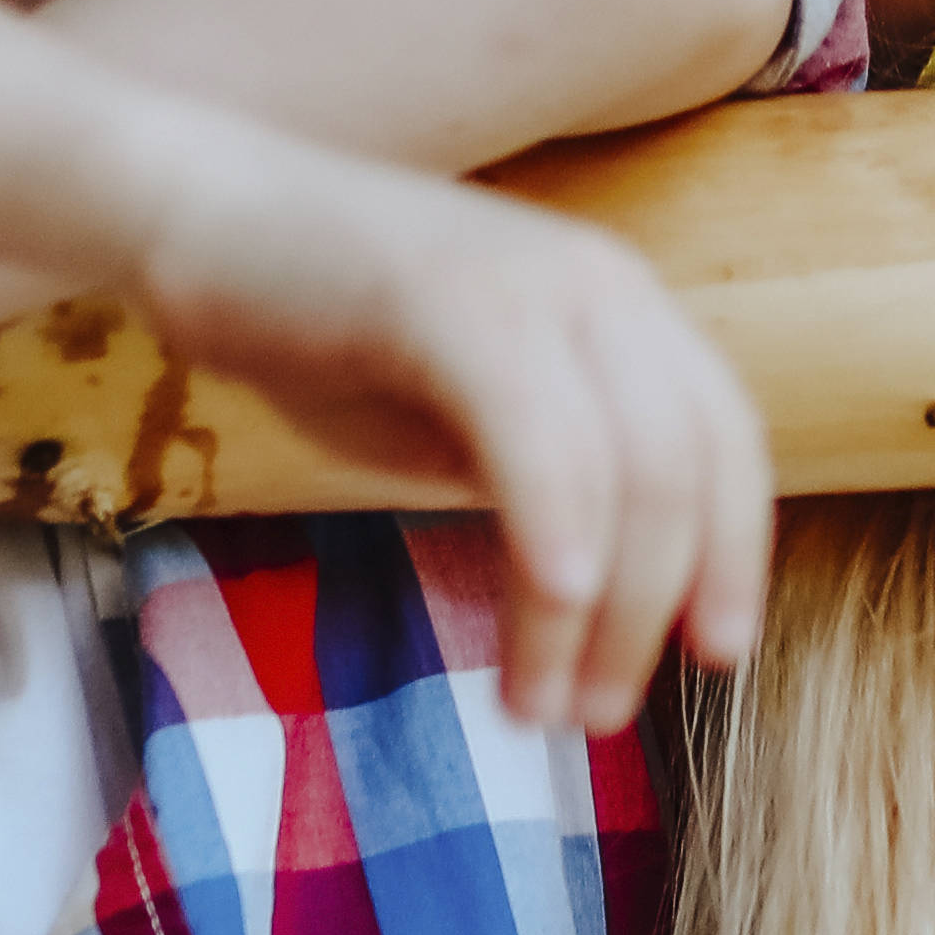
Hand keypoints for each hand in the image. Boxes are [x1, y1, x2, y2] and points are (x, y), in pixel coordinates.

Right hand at [128, 130, 770, 737]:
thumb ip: (550, 479)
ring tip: (539, 705)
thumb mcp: (467, 417)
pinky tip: (545, 607)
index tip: (713, 657)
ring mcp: (530, 282)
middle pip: (686, 472)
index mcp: (622, 311)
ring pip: (624, 467)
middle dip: (654, 610)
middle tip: (593, 715)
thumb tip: (610, 599)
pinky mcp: (446, 295)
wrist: (199, 218)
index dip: (735, 554)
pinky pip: (535, 429)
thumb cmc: (327, 328)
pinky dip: (556, 528)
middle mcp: (603, 286)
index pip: (725, 443)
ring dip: (595, 609)